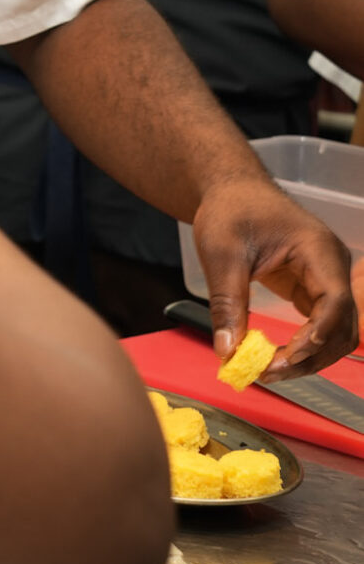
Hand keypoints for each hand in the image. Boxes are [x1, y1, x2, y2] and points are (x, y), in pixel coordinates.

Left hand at [193, 180, 356, 376]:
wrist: (233, 191)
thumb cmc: (231, 210)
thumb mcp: (221, 253)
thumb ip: (227, 303)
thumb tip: (228, 351)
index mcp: (317, 248)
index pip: (335, 300)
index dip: (317, 334)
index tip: (286, 357)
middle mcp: (332, 266)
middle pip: (341, 325)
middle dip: (310, 355)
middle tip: (267, 372)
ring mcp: (327, 279)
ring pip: (335, 333)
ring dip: (308, 358)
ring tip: (267, 370)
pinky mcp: (314, 290)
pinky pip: (320, 327)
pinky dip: (302, 347)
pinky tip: (274, 358)